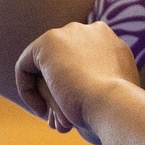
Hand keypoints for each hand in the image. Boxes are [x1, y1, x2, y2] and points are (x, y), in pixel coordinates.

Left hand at [15, 20, 140, 143]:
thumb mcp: (116, 89)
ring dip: (44, 89)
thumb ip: (104, 80)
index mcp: (111, 40)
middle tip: (61, 109)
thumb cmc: (118, 107)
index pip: (83, 57)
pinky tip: (41, 109)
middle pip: (63, 58)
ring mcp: (69, 33)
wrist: (113, 103)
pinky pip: (25, 66)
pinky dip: (27, 90)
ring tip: (50, 114)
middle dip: (59, 82)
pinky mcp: (47, 43)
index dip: (77, 82)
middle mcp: (92, 30)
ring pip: (45, 64)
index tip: (77, 105)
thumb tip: (85, 88)